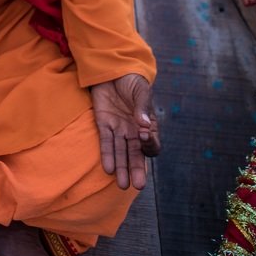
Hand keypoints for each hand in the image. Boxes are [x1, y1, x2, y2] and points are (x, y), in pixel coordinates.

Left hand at [90, 73, 160, 190]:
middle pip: (136, 155)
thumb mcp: (141, 91)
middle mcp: (133, 132)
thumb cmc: (132, 81)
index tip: (143, 137)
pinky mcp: (103, 124)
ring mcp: (118, 129)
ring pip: (121, 153)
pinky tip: (108, 169)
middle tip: (138, 186)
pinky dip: (107, 155)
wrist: (113, 70)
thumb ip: (142, 107)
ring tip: (122, 185)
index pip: (152, 144)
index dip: (149, 145)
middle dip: (136, 170)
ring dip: (121, 168)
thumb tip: (144, 124)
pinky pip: (105, 143)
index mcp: (147, 125)